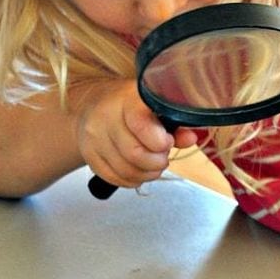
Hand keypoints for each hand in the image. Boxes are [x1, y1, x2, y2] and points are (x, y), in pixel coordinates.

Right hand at [76, 80, 197, 187]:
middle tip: (162, 156)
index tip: (167, 142)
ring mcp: (94, 138)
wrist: (92, 105)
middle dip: (157, 162)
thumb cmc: (129, 106)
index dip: (160, 142)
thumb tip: (189, 139)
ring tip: (152, 163)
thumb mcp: (153, 106)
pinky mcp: (89, 156)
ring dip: (147, 173)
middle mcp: (105, 117)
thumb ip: (175, 123)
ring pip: (126, 170)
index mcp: (126, 99)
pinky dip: (133, 179)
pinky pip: (116, 178)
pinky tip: (138, 169)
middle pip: (135, 154)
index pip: (141, 125)